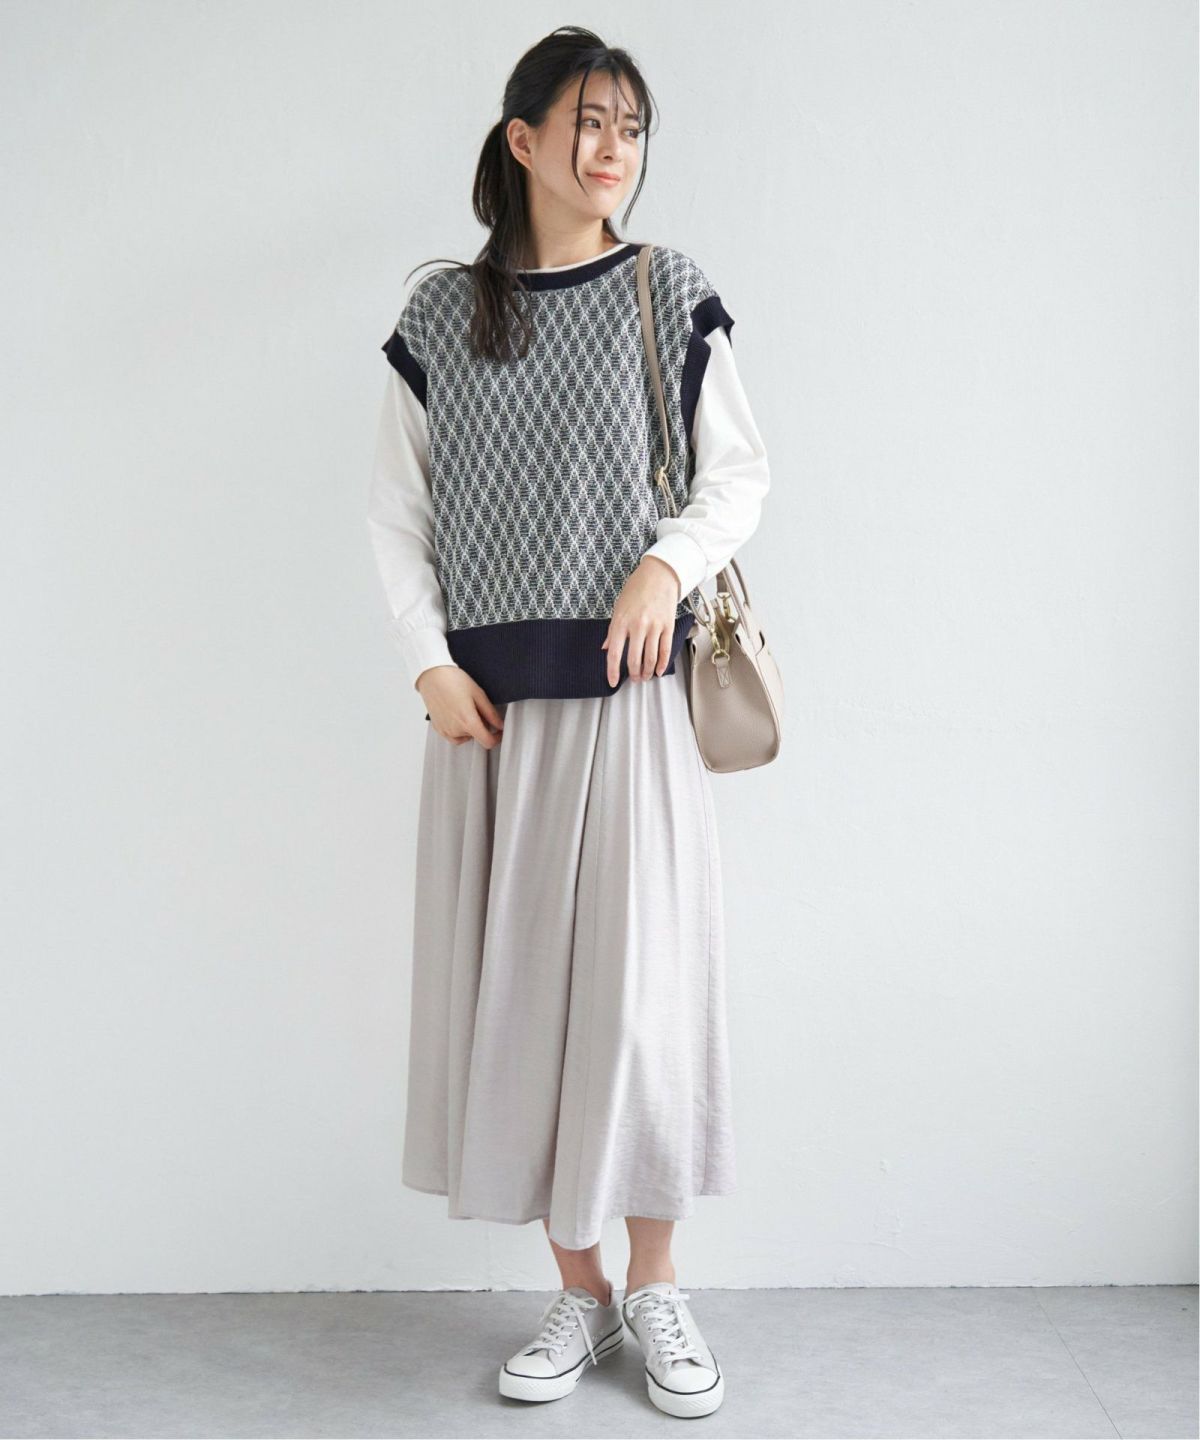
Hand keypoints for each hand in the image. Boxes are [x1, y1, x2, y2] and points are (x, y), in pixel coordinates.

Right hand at [415, 665, 504, 747]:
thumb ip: (491, 713)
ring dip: (470, 729)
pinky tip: (457, 715)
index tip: (499, 732)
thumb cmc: (453, 681)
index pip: (487, 741)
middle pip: (476, 737)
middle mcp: (455, 730)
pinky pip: (453, 736)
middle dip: (481, 726)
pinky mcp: (438, 728)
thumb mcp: (478, 694)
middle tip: (478, 709)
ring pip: (465, 737)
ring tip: (466, 709)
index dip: (497, 738)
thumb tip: (499, 725)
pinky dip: (459, 730)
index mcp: (468, 722)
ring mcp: (445, 730)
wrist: (432, 675)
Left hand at [601, 556, 681, 686]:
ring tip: (646, 677)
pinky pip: (665, 650)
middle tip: (634, 680)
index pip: (614, 653)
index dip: (612, 671)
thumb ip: (612, 630)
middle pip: (633, 659)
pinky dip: (662, 664)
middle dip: (634, 674)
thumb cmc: (636, 589)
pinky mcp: (667, 626)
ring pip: (650, 658)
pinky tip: (659, 671)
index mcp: (621, 621)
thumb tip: (606, 648)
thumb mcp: (618, 607)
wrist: (659, 574)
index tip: (612, 682)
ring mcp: (654, 626)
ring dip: (648, 671)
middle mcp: (637, 625)